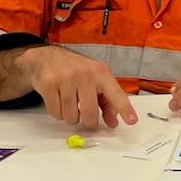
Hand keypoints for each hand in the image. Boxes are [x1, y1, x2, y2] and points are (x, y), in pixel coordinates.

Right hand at [19, 46, 138, 130]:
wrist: (47, 58)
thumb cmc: (76, 71)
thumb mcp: (96, 80)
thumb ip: (107, 101)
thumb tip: (114, 122)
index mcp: (101, 72)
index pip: (116, 94)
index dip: (125, 109)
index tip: (132, 120)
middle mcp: (85, 74)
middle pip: (90, 113)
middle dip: (88, 122)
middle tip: (86, 119)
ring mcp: (65, 78)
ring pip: (71, 116)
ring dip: (71, 117)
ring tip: (71, 105)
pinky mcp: (48, 84)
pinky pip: (56, 113)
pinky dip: (58, 114)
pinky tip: (59, 102)